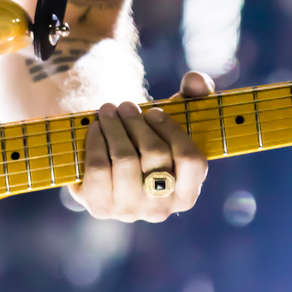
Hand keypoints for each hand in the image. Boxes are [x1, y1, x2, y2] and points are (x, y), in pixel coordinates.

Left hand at [70, 70, 213, 221]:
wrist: (107, 168)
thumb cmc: (148, 141)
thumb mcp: (173, 119)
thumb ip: (193, 95)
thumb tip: (196, 79)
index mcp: (187, 194)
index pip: (192, 160)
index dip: (172, 130)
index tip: (153, 111)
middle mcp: (162, 209)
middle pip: (155, 155)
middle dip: (137, 123)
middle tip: (125, 105)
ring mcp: (131, 211)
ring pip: (126, 159)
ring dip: (114, 127)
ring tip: (108, 110)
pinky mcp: (101, 207)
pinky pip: (99, 168)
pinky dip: (96, 141)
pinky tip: (95, 128)